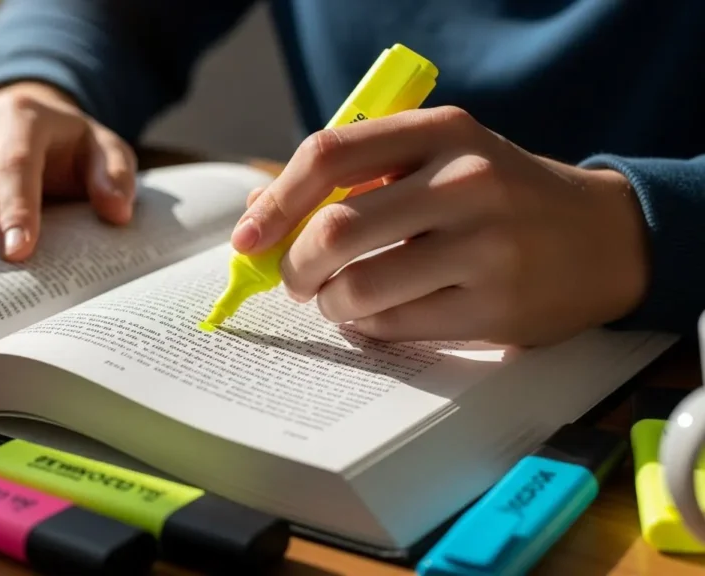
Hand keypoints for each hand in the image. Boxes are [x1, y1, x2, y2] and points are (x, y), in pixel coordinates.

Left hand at [233, 106, 649, 345]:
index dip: (274, 201)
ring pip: (360, 288)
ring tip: (339, 299)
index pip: (329, 154)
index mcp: (443, 131)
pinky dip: (367, 327)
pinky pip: (395, 327)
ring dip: (330, 303)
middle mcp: (466, 182)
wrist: (602, 239)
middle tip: (294, 280)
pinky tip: (375, 317)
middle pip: (335, 229)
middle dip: (295, 266)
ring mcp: (486, 248)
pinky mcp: (496, 309)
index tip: (247, 237)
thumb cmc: (499, 197)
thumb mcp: (438, 161)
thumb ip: (356, 177)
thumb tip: (260, 210)